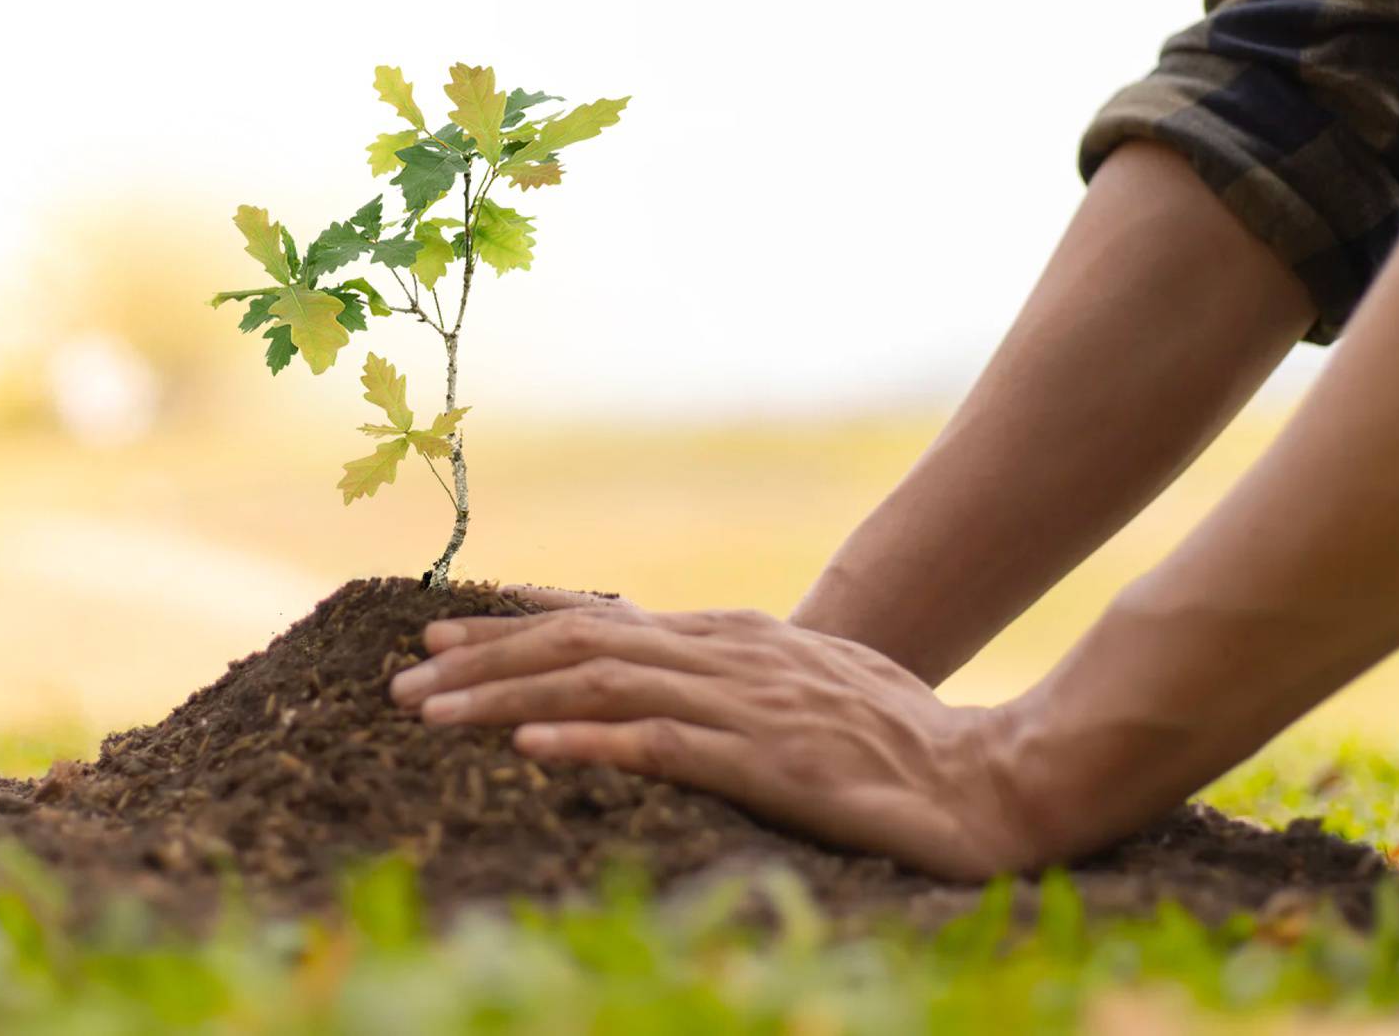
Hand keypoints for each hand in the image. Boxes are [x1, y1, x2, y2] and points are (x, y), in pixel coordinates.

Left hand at [389, 588, 1041, 879]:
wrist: (995, 778)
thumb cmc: (901, 742)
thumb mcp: (806, 689)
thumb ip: (734, 676)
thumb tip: (662, 677)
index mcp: (734, 639)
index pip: (604, 620)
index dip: (516, 625)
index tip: (443, 633)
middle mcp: (730, 656)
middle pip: (582, 644)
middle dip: (484, 660)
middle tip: (403, 680)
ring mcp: (750, 706)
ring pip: (603, 684)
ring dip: (508, 696)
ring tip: (429, 714)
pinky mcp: (772, 764)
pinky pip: (665, 745)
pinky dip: (592, 740)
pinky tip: (531, 749)